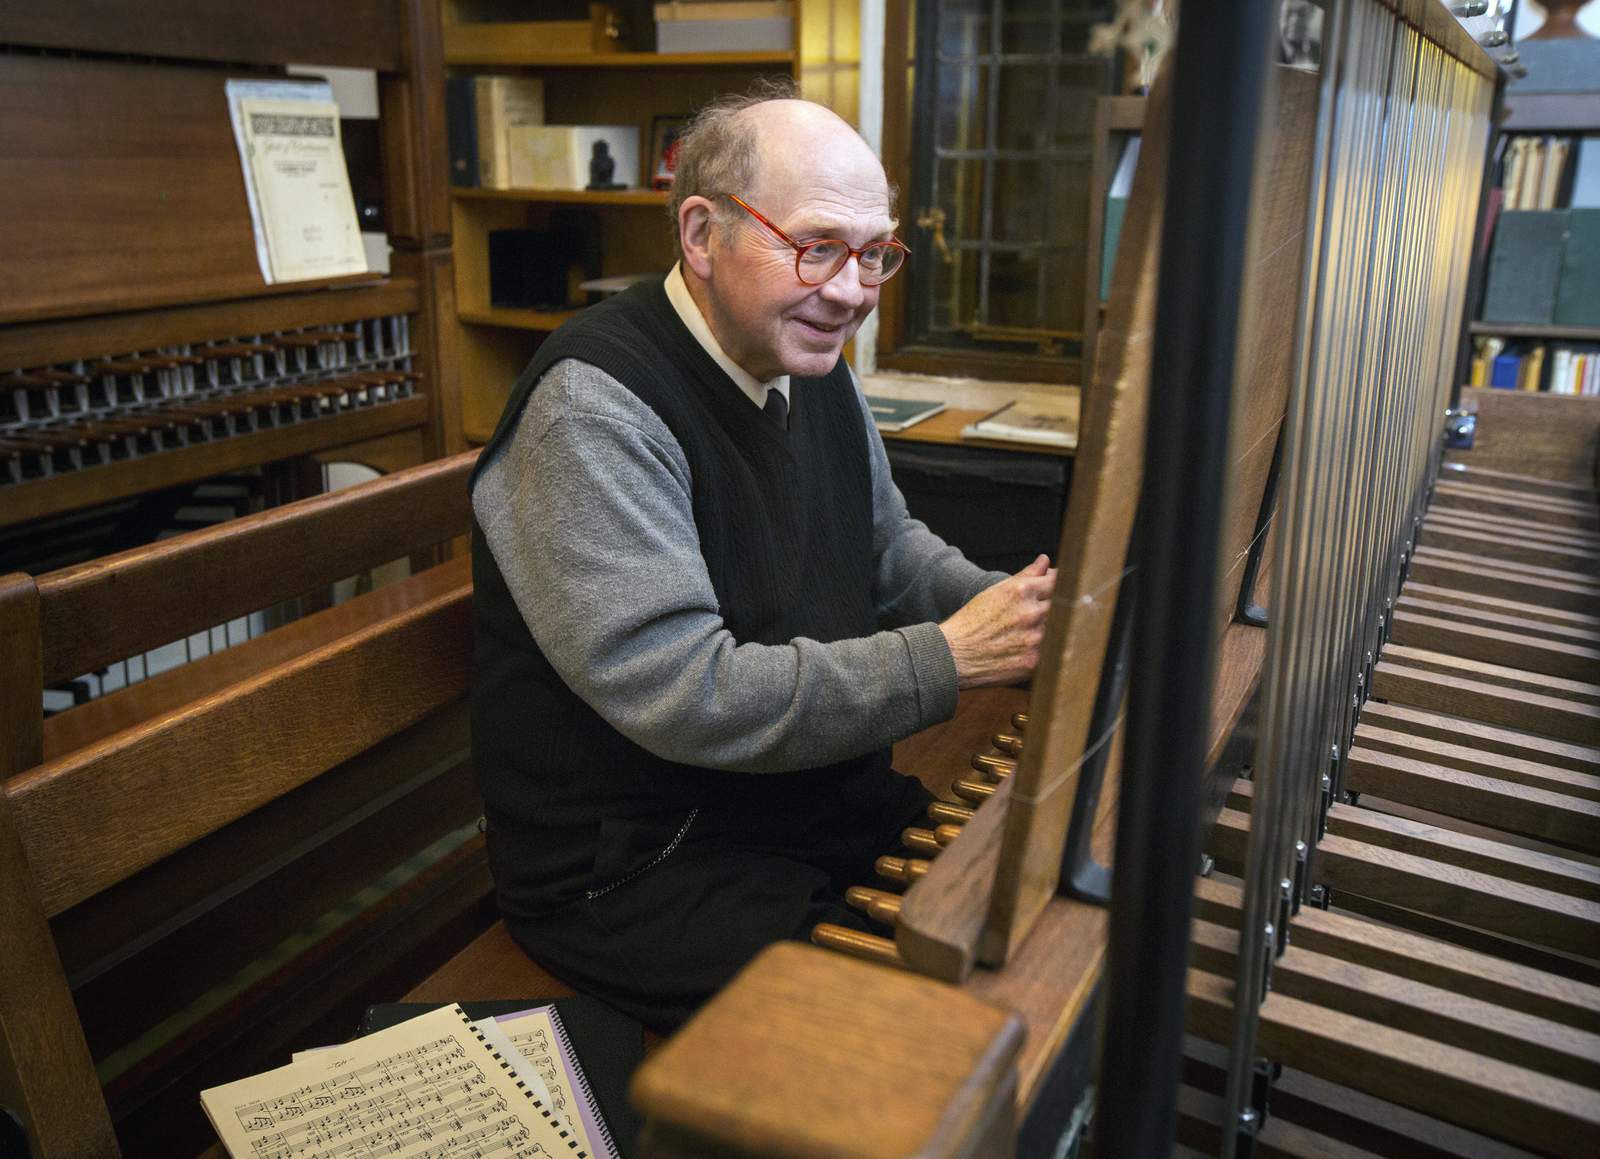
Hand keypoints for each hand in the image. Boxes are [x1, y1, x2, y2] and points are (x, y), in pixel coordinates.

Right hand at [939, 554, 1056, 688]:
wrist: (952, 656)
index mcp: (1021, 591)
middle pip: (1064, 605)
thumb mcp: (996, 591)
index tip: (1061, 589)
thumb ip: (1026, 575)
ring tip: (1037, 634)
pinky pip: (1053, 652)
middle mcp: (1031, 613)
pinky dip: (1049, 650)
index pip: (1059, 581)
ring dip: (1056, 629)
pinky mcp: (1034, 661)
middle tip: (1048, 614)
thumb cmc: (971, 622)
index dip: (1061, 585)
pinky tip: (1034, 649)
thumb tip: (1045, 560)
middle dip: (1060, 607)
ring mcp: (1035, 638)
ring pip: (1061, 629)